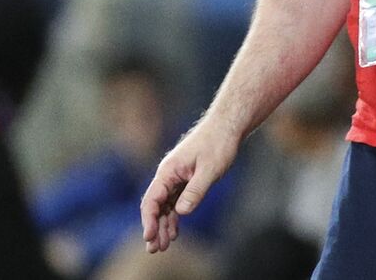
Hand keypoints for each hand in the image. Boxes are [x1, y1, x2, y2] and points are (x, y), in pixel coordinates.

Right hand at [139, 120, 238, 253]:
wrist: (227, 127)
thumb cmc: (218, 144)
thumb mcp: (209, 169)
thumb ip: (195, 191)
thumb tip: (181, 212)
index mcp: (168, 170)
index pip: (152, 200)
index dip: (149, 220)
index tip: (149, 237)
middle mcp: (168, 174)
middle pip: (155, 205)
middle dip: (154, 227)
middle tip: (155, 249)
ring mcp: (176, 177)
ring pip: (165, 205)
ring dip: (164, 224)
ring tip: (165, 245)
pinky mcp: (185, 179)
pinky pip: (175, 201)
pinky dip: (174, 216)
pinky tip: (175, 230)